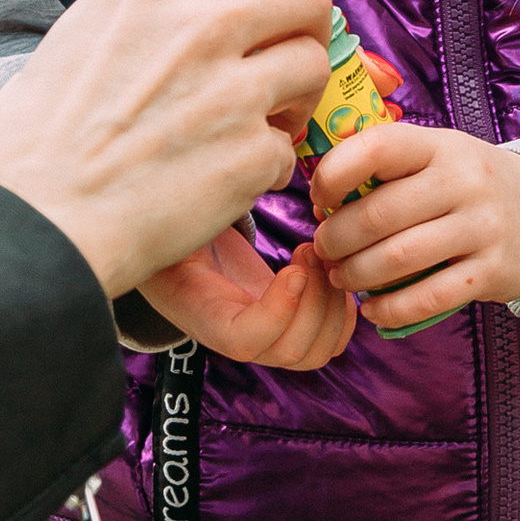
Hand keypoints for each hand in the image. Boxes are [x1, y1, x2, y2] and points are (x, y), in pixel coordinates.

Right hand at [0, 0, 333, 300]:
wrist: (31, 222)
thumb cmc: (38, 139)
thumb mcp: (85, 31)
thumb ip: (156, 5)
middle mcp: (198, 26)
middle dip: (307, 25)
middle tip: (281, 57)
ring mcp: (230, 90)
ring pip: (316, 64)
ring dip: (298, 94)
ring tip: (258, 121)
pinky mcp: (249, 154)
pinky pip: (290, 148)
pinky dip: (266, 166)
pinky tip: (228, 178)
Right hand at [138, 225, 354, 368]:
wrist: (182, 245)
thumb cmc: (176, 225)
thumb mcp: (177, 216)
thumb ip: (196, 207)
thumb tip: (221, 169)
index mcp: (201, 312)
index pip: (244, 340)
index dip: (278, 311)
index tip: (295, 267)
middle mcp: (236, 335)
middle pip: (291, 351)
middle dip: (315, 300)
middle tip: (309, 249)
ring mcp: (267, 335)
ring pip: (318, 351)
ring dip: (332, 303)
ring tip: (318, 255)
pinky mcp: (290, 323)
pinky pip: (331, 339)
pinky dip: (343, 308)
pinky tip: (328, 265)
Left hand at [308, 125, 519, 331]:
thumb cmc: (467, 185)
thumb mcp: (438, 155)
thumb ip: (388, 165)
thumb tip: (319, 191)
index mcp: (441, 146)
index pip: (376, 148)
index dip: (333, 175)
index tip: (319, 199)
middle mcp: (465, 182)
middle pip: (378, 215)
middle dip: (336, 239)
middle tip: (324, 249)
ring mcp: (483, 228)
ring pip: (397, 260)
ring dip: (355, 275)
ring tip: (342, 278)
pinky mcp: (493, 273)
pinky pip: (427, 299)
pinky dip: (389, 309)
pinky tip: (372, 309)